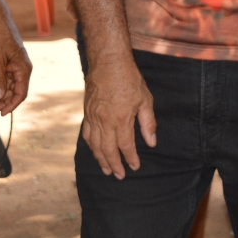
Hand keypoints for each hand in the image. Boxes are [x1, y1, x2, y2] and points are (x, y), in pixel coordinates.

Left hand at [0, 21, 31, 114]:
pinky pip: (7, 79)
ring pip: (11, 86)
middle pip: (16, 91)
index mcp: (23, 69)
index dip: (11, 105)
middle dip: (4, 102)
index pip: (21, 93)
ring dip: (1, 95)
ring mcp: (16, 66)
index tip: (1, 113)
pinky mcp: (10, 64)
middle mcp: (23, 69)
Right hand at [81, 54, 156, 179]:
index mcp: (121, 118)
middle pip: (108, 150)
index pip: (125, 146)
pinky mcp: (87, 112)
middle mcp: (105, 121)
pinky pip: (87, 134)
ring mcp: (93, 117)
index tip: (135, 167)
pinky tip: (95, 150)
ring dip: (100, 159)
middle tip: (119, 176)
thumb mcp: (145, 99)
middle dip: (114, 165)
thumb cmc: (129, 78)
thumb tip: (151, 142)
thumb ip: (148, 123)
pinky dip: (91, 146)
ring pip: (95, 145)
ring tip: (106, 169)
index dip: (131, 159)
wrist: (108, 62)